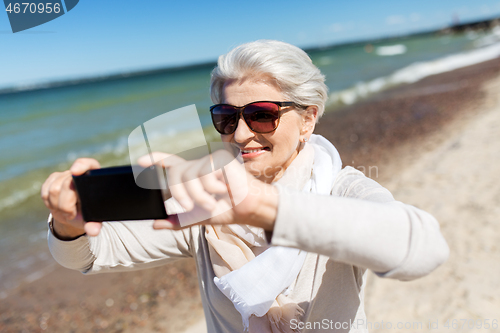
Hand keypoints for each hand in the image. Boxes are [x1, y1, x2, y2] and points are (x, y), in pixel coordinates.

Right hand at [41, 158, 102, 238]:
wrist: (76, 214)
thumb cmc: (88, 214)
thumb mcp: (93, 219)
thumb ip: (94, 224)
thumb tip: (93, 231)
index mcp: (94, 178)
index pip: (88, 164)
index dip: (81, 166)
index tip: (75, 172)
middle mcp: (79, 173)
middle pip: (65, 184)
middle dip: (66, 204)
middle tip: (72, 214)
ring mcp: (65, 175)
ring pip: (53, 189)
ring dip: (58, 205)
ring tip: (67, 212)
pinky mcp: (53, 179)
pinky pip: (45, 192)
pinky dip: (50, 203)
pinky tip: (58, 207)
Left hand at [137, 150, 278, 230]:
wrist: (251, 208)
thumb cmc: (228, 210)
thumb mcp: (199, 217)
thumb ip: (178, 220)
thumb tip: (155, 224)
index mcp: (196, 174)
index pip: (173, 163)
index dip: (156, 159)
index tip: (140, 161)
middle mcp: (202, 164)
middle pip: (177, 172)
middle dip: (179, 193)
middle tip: (190, 207)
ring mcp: (211, 159)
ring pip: (190, 175)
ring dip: (199, 195)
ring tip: (213, 202)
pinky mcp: (220, 159)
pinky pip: (204, 174)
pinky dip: (211, 189)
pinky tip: (223, 191)